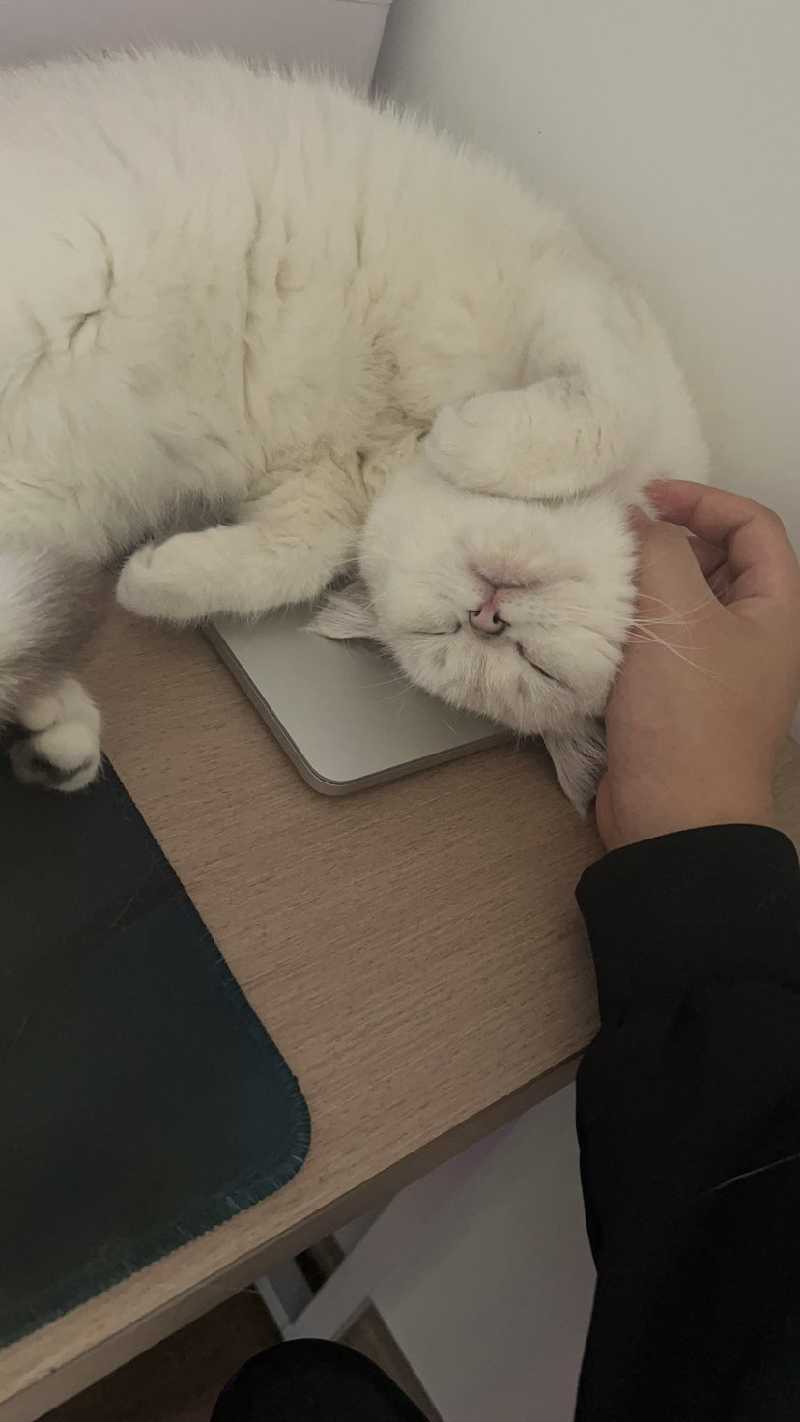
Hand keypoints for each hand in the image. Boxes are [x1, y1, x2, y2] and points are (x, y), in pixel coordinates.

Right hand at [596, 481, 799, 850]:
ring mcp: (718, 669)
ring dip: (642, 582)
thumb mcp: (678, 618)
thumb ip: (658, 551)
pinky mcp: (678, 698)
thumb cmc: (688, 715)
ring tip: (595, 572)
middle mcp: (756, 635)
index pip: (752, 525)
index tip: (646, 498)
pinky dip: (629, 623)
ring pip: (682, 602)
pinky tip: (590, 618)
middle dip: (668, 540)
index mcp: (779, 609)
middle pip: (717, 560)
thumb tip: (636, 519)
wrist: (674, 820)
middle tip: (614, 535)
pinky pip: (658, 642)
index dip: (703, 499)